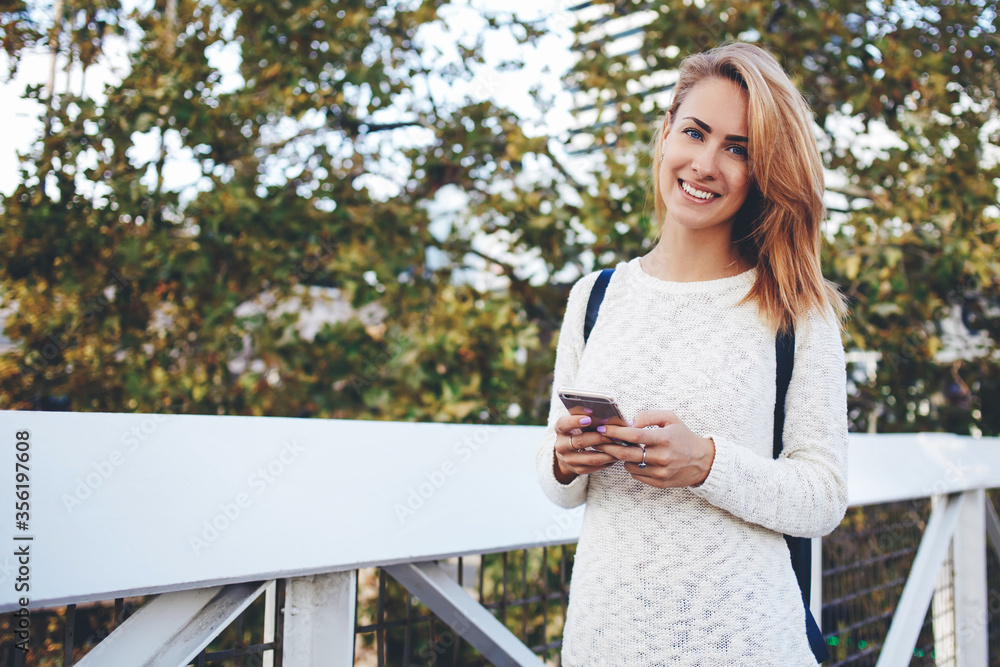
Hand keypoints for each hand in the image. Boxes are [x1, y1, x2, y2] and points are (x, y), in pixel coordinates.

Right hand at [552, 414, 617, 483]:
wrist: (569, 452)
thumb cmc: (578, 431)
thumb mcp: (577, 422)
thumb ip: (586, 416)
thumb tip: (605, 412)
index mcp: (560, 429)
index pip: (563, 424)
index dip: (575, 421)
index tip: (589, 419)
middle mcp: (561, 445)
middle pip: (580, 441)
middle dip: (599, 438)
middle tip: (614, 435)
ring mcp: (568, 459)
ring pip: (590, 457)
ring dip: (607, 452)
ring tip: (619, 446)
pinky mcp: (577, 469)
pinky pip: (594, 467)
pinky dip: (607, 461)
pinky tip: (615, 456)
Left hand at [598, 410, 714, 487]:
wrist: (703, 461)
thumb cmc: (683, 437)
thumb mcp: (670, 418)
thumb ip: (648, 416)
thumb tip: (629, 423)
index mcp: (664, 439)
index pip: (634, 435)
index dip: (615, 432)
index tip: (603, 428)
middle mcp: (662, 457)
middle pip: (626, 454)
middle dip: (608, 446)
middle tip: (599, 440)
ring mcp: (660, 472)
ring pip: (628, 466)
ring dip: (622, 457)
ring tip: (624, 448)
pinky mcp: (659, 483)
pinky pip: (636, 475)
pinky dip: (632, 466)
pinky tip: (636, 459)